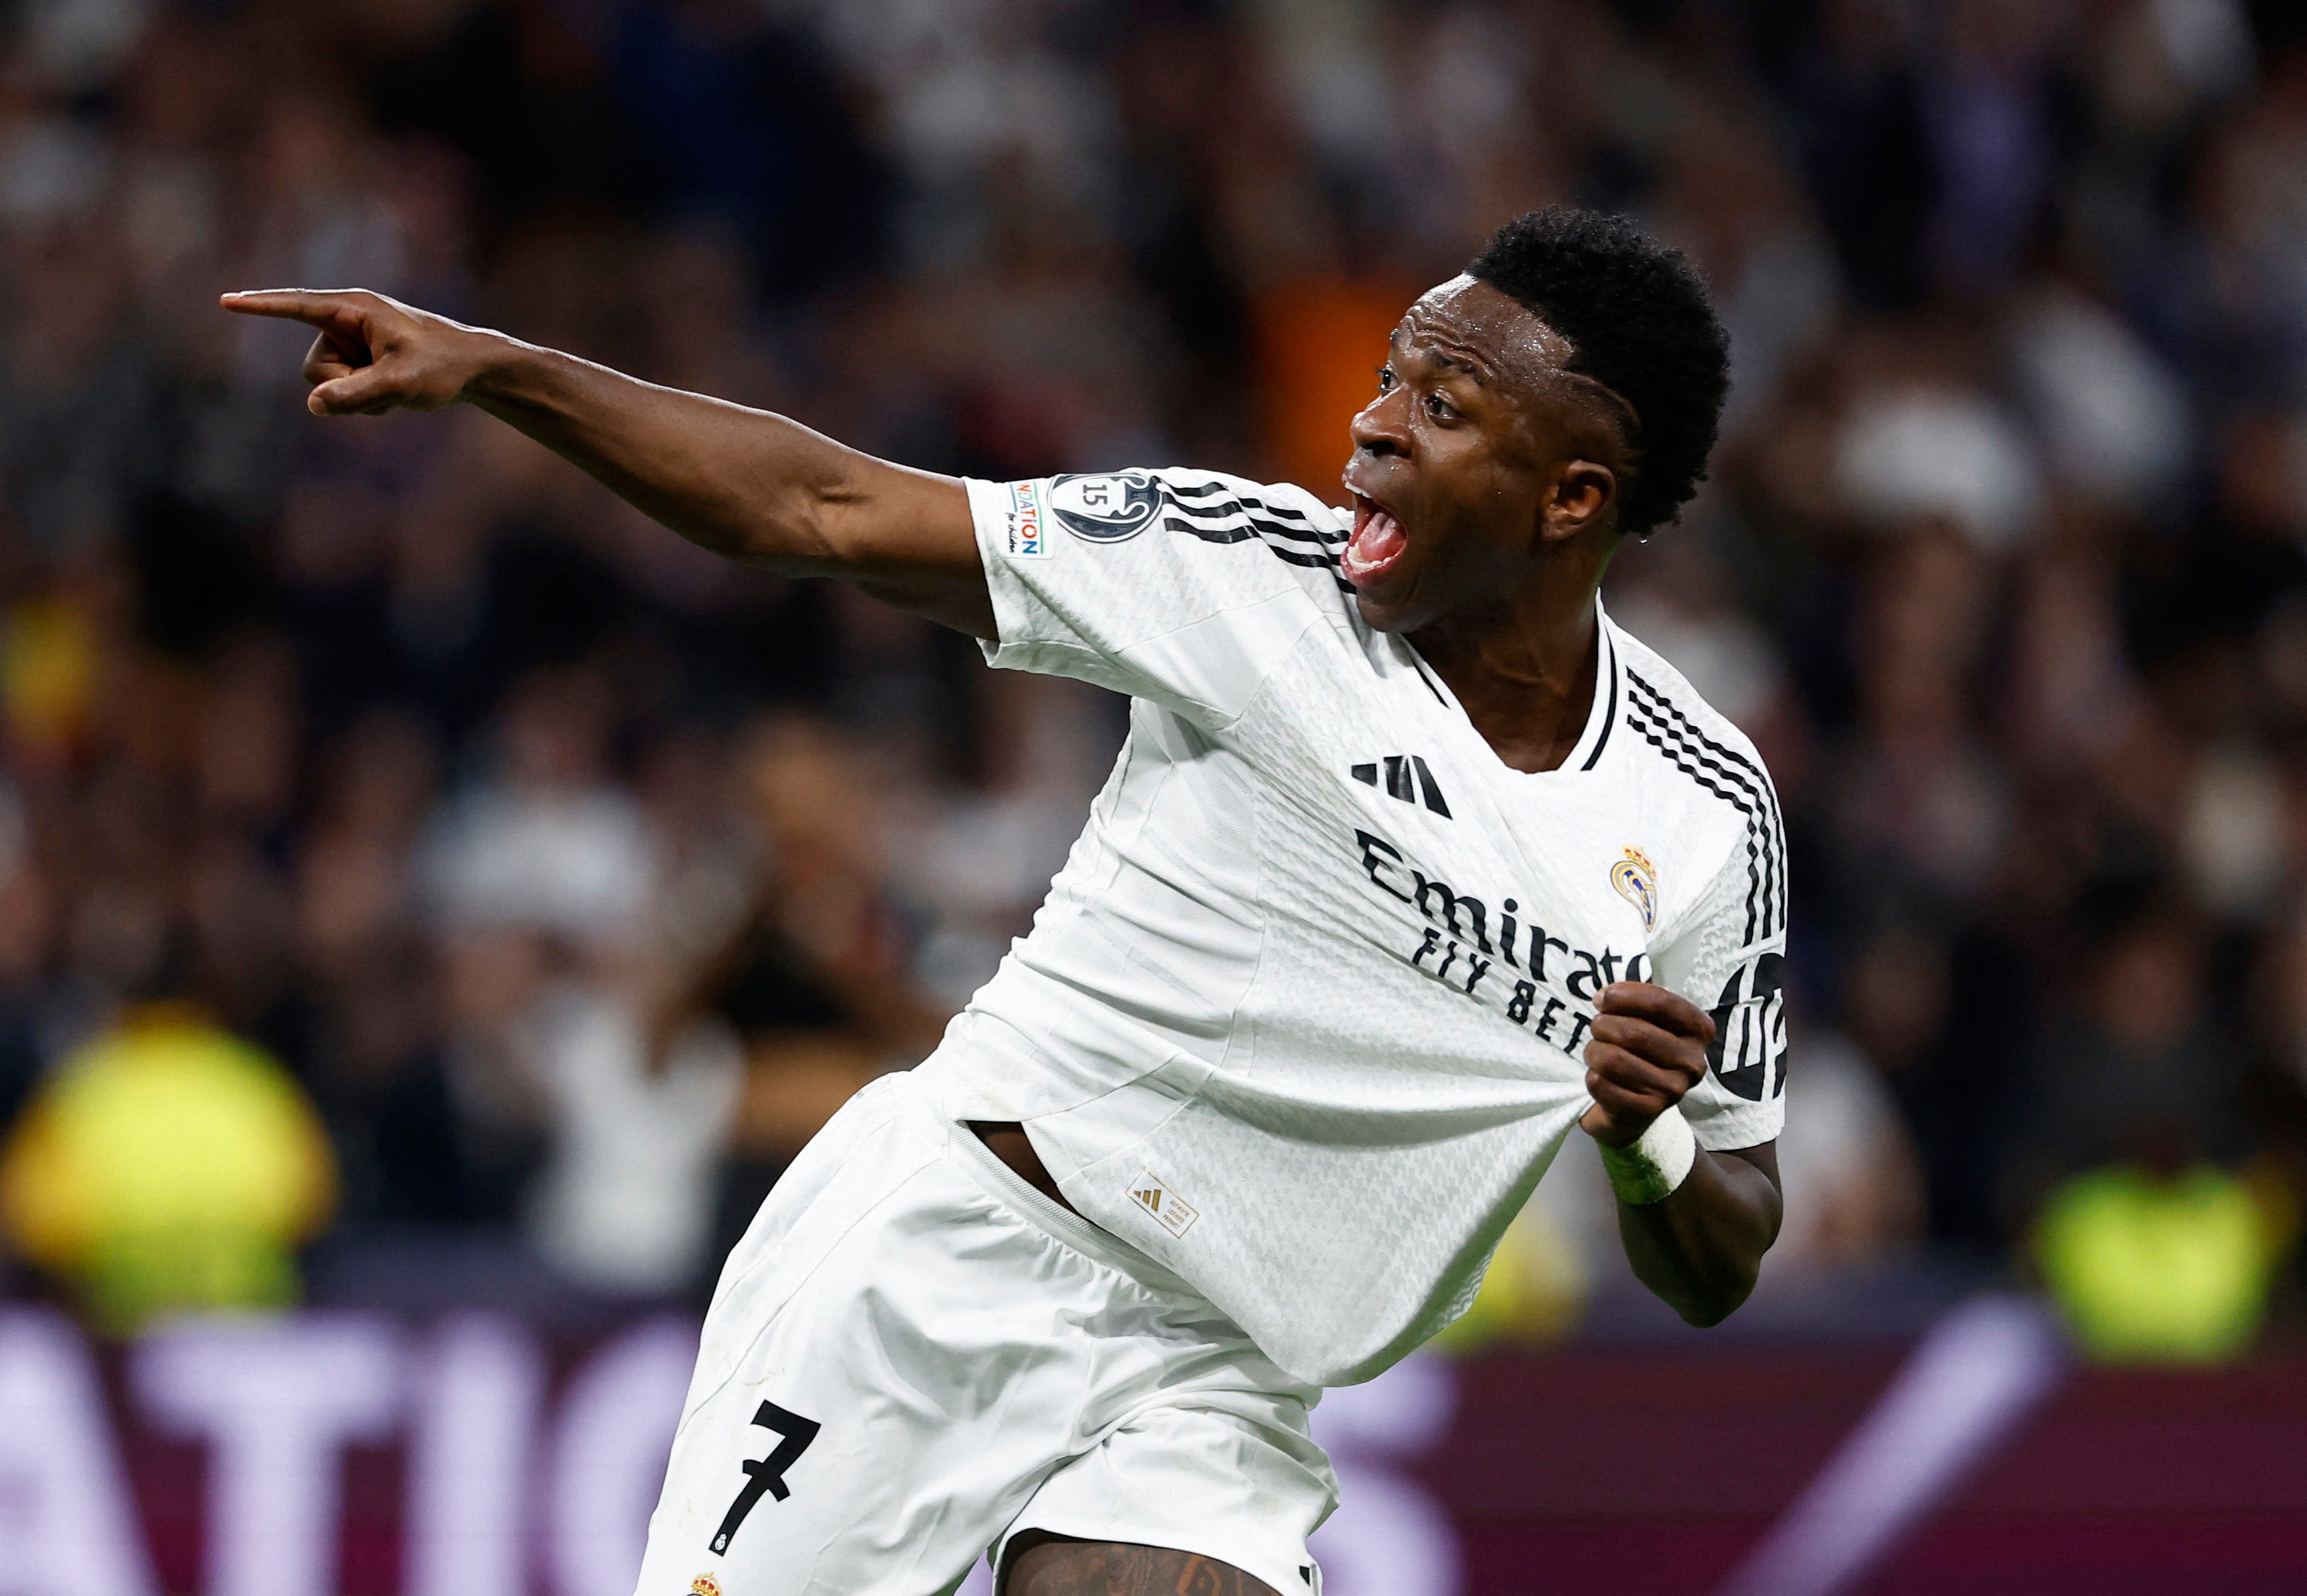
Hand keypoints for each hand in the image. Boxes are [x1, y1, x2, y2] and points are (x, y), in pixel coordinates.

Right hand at [220, 288, 497, 416]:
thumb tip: (315, 404)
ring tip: (394, 387)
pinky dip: (365, 400)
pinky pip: (340, 390)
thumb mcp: (401, 382)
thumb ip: (356, 393)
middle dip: (343, 386)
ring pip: (325, 383)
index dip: (261, 306)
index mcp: (355, 309)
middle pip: (313, 368)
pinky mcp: (357, 360)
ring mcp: (351, 341)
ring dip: (357, 396)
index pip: (297, 306)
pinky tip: (394, 392)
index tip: (226, 301)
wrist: (473, 369)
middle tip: (386, 384)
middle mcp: (347, 320)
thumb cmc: (442, 367)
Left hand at [1577, 981, 1715, 1147]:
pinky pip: (1601, 1085)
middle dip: (1603, 1025)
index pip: (1662, 1003)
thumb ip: (1634, 1000)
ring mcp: (1673, 1090)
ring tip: (1596, 1052)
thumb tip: (1604, 997)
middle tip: (1598, 1028)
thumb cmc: (1642, 1050)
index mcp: (1699, 1031)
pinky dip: (1591, 1077)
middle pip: (1634, 1032)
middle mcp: (1693, 1062)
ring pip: (1612, 1059)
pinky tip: (1599, 1077)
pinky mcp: (1647, 1111)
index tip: (1602, 998)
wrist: (1637, 1105)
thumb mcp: (1649, 1019)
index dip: (1625, 996)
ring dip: (1594, 1051)